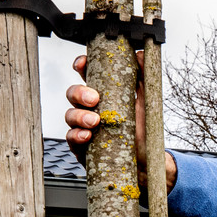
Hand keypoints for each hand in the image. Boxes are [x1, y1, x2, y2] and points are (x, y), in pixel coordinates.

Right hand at [64, 54, 176, 190]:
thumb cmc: (143, 132)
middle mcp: (90, 109)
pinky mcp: (81, 148)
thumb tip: (142, 54)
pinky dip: (76, 135)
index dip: (81, 66)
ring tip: (94, 122)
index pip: (87, 76)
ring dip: (79, 116)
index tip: (82, 63)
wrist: (147, 162)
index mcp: (103, 95)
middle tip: (94, 99)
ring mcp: (83, 128)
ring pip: (69, 115)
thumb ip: (143, 78)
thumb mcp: (146, 103)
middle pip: (73, 93)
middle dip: (79, 93)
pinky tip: (87, 136)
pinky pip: (71, 138)